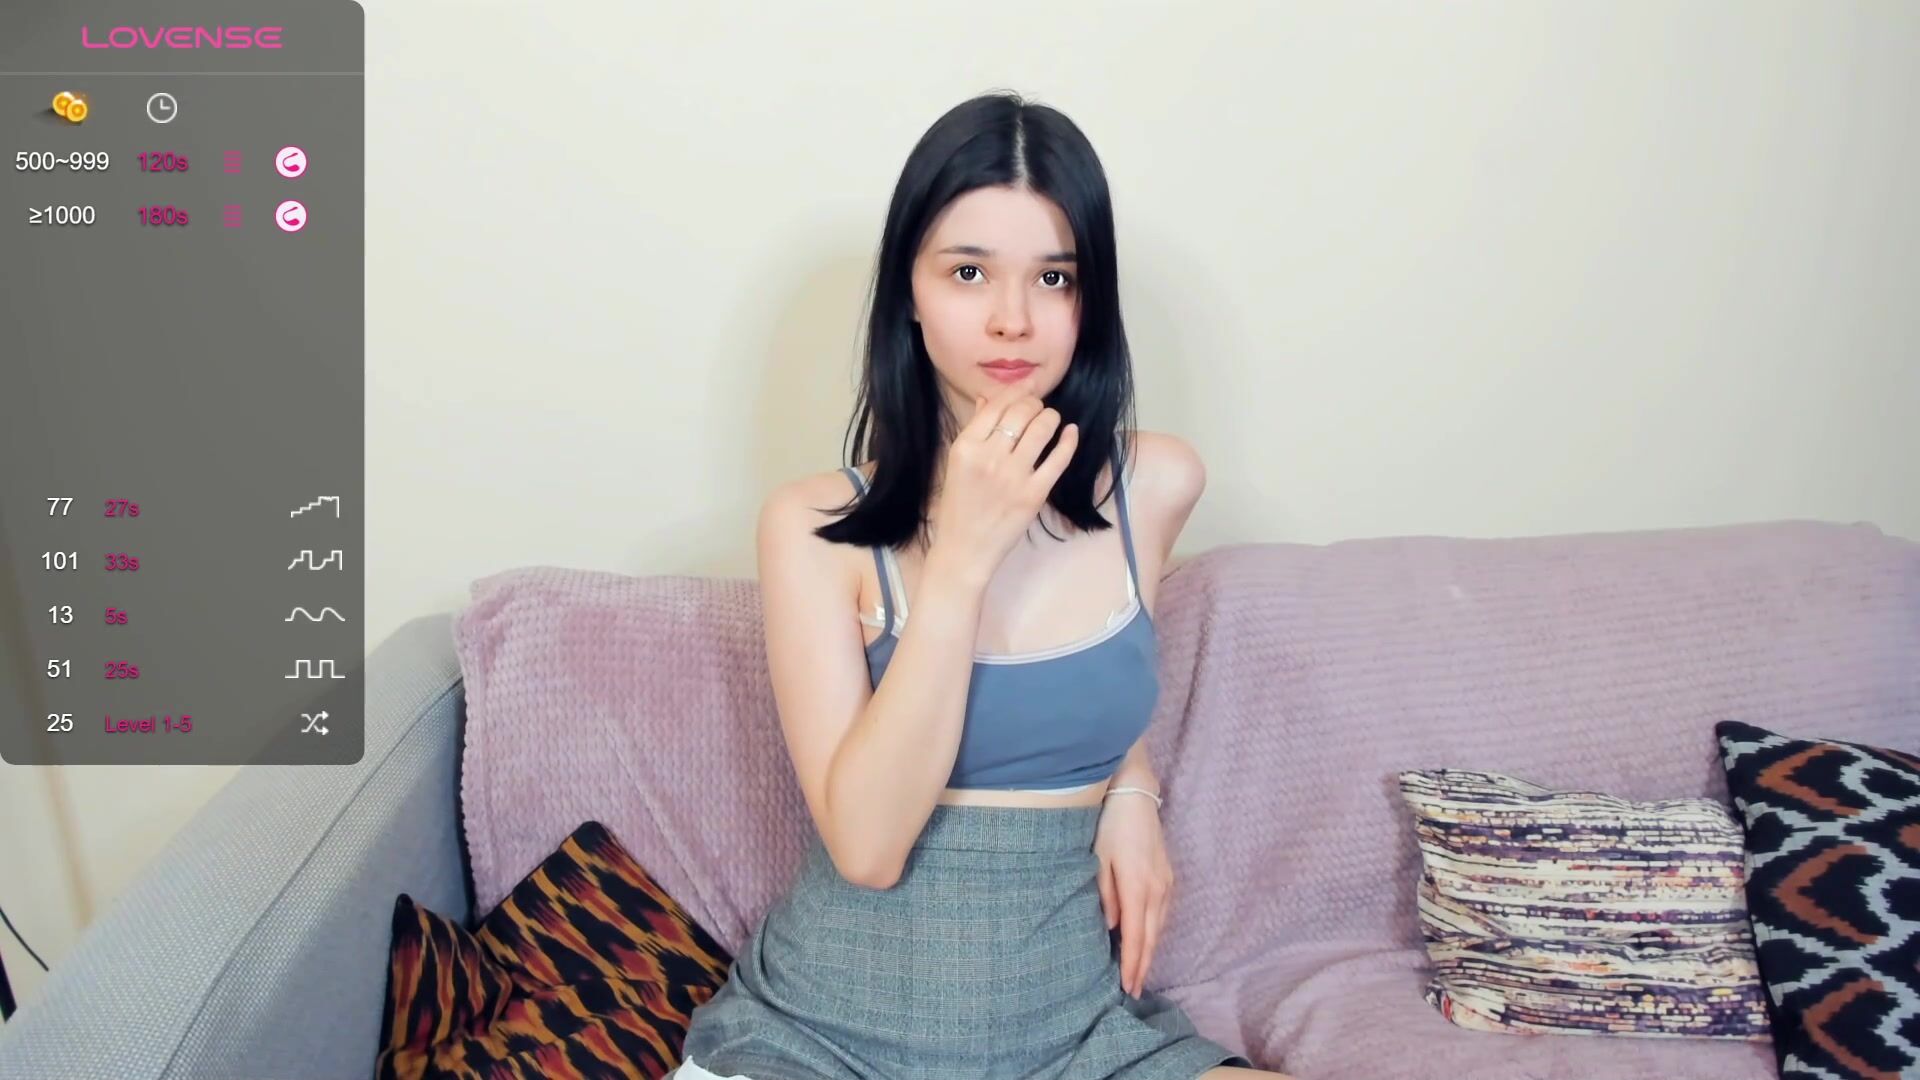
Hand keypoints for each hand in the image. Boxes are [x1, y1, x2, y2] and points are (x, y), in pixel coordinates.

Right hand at [926, 386, 1077, 584]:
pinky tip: (1071, 432)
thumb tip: (987, 399)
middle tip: (1038, 408)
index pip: (996, 406)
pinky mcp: (1035, 494)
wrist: (965, 549)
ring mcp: (1014, 476)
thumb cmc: (958, 507)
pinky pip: (1058, 459)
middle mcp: (989, 457)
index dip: (1016, 391)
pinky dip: (1068, 441)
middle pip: (1021, 412)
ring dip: (1050, 417)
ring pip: (1042, 428)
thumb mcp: (957, 464)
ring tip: (1050, 419)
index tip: (1028, 387)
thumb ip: (974, 430)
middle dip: (1034, 403)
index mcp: (965, 447)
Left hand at [1093, 788, 1171, 998]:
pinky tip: (1147, 940)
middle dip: (1143, 966)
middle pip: (1152, 937)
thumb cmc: (1110, 825)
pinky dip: (1155, 932)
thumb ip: (1105, 894)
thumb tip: (1111, 927)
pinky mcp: (1168, 876)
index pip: (1136, 936)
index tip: (1128, 986)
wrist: (1135, 795)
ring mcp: (1166, 883)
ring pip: (1160, 927)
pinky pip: (1163, 913)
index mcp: (1138, 887)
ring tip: (1140, 973)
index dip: (1132, 964)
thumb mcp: (1098, 858)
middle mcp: (1157, 889)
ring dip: (1150, 951)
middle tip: (1135, 991)